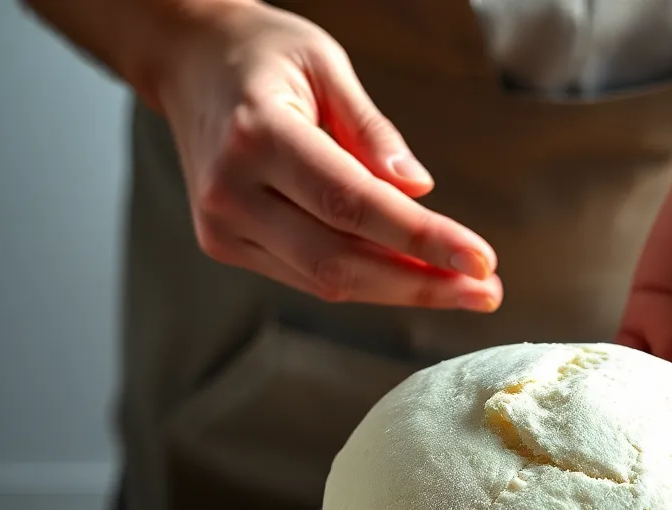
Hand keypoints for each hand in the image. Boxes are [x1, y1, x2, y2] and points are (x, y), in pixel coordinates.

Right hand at [154, 1, 501, 308]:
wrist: (186, 61)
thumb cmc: (262, 55)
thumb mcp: (325, 64)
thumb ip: (372, 132)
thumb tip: (420, 192)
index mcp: (257, 136)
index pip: (354, 206)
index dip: (422, 240)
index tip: (480, 260)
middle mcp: (233, 192)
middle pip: (343, 262)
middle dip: (422, 283)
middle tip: (485, 291)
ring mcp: (223, 227)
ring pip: (328, 281)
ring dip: (401, 290)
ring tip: (462, 289)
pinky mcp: (226, 245)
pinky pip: (309, 277)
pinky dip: (365, 280)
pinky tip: (409, 276)